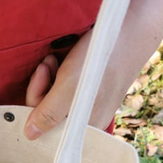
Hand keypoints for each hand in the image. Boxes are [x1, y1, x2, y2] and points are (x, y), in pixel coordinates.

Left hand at [23, 0, 162, 140]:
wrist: (131, 27)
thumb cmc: (100, 60)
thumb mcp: (68, 90)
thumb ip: (48, 114)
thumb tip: (31, 135)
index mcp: (86, 127)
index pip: (47, 126)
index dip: (36, 104)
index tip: (40, 78)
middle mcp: (87, 119)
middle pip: (48, 113)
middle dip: (42, 87)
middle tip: (46, 63)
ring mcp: (89, 103)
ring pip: (54, 99)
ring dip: (48, 77)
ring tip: (53, 59)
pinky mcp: (90, 89)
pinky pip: (64, 89)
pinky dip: (58, 73)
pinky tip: (61, 59)